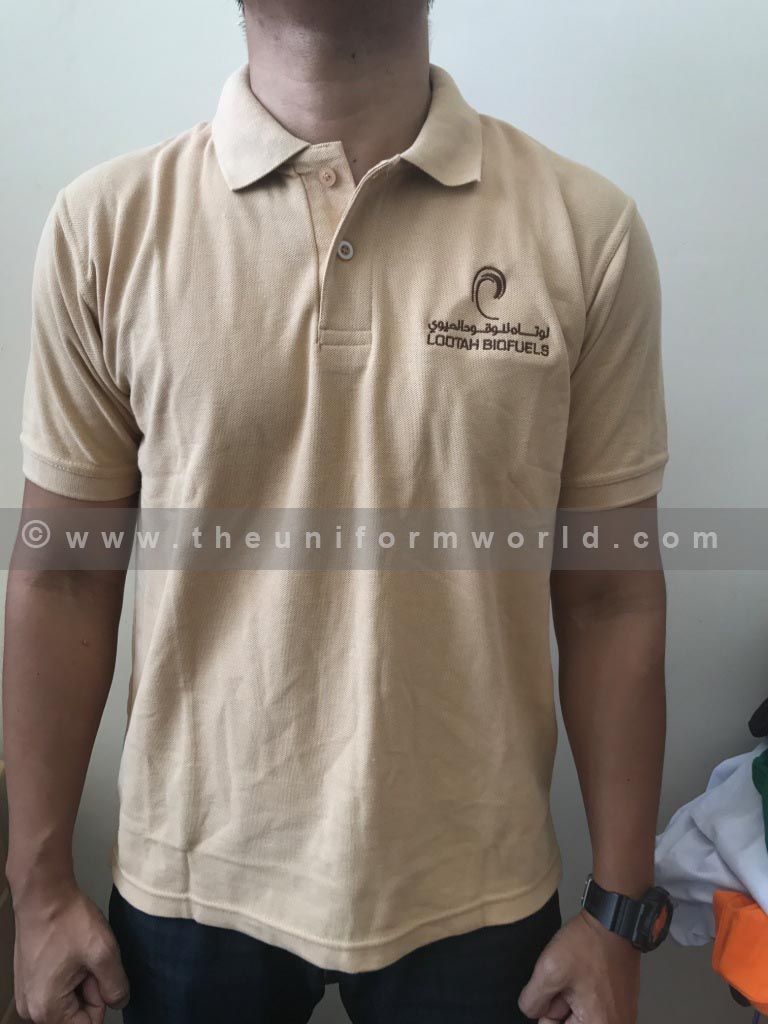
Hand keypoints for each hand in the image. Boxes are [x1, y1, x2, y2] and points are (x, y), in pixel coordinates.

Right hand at [12, 880, 129, 1023]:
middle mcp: (31, 1008)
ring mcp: (28, 995)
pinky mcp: (29, 981)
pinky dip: (69, 972)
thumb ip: (116, 986)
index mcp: (47, 1009)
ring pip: (68, 999)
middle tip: (87, 958)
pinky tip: (68, 950)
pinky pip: (57, 987)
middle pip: (76, 1014)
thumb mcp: (104, 952)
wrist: (43, 894)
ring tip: (77, 952)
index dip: (100, 997)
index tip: (97, 973)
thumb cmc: (67, 919)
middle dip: (89, 988)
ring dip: (80, 979)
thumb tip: (119, 1002)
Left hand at [518, 909, 640, 1022]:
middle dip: (561, 1007)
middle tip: (567, 982)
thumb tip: (532, 1012)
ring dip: (572, 1001)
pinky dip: (586, 996)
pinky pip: (595, 1009)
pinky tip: (586, 977)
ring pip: (582, 1017)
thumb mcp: (549, 970)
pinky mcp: (623, 1005)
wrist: (614, 922)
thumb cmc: (588, 944)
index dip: (548, 1012)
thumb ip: (533, 1000)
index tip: (553, 993)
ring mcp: (622, 1017)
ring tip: (578, 977)